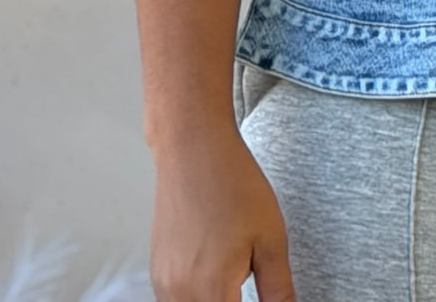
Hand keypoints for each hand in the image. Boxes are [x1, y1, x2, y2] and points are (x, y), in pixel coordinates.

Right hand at [149, 127, 296, 300]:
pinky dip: (197, 299)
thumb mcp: (271, 238)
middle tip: (249, 287)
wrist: (194, 148)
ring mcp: (163, 283)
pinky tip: (217, 277)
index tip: (266, 299)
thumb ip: (278, 290)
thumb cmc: (234, 184)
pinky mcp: (157, 271)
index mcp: (210, 290)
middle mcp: (179, 294)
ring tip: (237, 285)